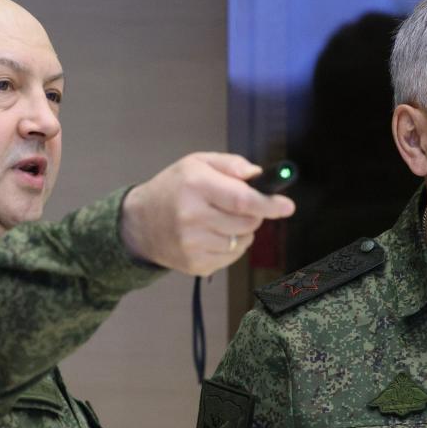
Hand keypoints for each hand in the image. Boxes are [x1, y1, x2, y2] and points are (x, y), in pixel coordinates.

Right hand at [120, 153, 294, 275]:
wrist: (139, 223)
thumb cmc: (172, 189)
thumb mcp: (195, 163)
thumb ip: (230, 165)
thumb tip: (258, 175)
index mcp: (195, 186)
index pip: (241, 199)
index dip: (269, 203)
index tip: (287, 205)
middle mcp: (192, 217)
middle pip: (248, 222)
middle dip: (254, 214)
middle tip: (239, 206)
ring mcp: (193, 245)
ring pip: (243, 241)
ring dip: (241, 231)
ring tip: (218, 220)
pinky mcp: (195, 265)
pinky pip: (232, 257)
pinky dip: (230, 246)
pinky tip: (210, 235)